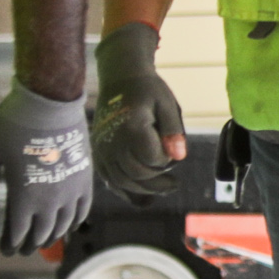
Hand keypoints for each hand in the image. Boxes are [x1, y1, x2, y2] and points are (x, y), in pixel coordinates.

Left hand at [0, 84, 94, 249]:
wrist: (50, 102)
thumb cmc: (14, 125)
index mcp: (24, 198)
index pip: (17, 234)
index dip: (10, 244)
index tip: (6, 249)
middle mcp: (50, 201)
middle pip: (41, 234)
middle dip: (30, 244)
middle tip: (23, 247)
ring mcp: (71, 191)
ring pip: (63, 225)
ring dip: (52, 235)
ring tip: (44, 238)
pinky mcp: (85, 179)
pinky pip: (83, 209)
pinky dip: (75, 221)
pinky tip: (69, 223)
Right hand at [91, 24, 187, 202]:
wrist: (120, 79)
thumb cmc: (147, 90)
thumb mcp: (166, 104)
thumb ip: (173, 131)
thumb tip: (179, 157)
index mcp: (131, 126)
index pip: (152, 158)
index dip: (166, 160)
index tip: (173, 150)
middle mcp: (112, 141)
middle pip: (137, 173)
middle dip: (158, 177)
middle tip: (173, 173)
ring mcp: (102, 150)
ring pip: (123, 182)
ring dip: (147, 190)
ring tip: (168, 187)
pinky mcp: (99, 155)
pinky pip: (111, 182)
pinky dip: (128, 192)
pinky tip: (146, 198)